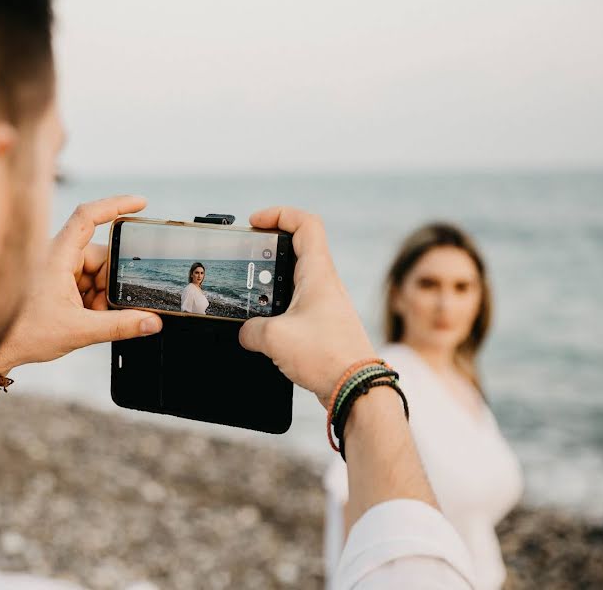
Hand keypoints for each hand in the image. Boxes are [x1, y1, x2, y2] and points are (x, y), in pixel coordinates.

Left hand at [0, 195, 162, 370]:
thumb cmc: (23, 335)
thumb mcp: (79, 331)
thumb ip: (120, 326)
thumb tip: (152, 321)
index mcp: (57, 256)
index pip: (88, 216)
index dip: (116, 205)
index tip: (142, 204)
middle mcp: (55, 256)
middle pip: (99, 255)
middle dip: (111, 282)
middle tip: (107, 308)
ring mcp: (55, 268)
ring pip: (95, 272)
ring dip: (101, 295)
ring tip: (90, 319)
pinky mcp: (55, 282)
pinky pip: (85, 282)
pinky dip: (92, 300)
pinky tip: (85, 318)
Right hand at [239, 207, 375, 407]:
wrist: (356, 387)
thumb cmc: (328, 356)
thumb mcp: (274, 338)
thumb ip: (251, 330)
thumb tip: (245, 333)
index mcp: (318, 273)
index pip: (305, 223)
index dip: (279, 214)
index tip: (255, 223)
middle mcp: (324, 284)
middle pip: (297, 249)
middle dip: (268, 250)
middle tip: (247, 259)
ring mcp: (325, 305)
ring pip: (295, 280)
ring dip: (271, 284)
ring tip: (249, 298)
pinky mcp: (323, 326)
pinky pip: (297, 307)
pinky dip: (278, 310)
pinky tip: (263, 328)